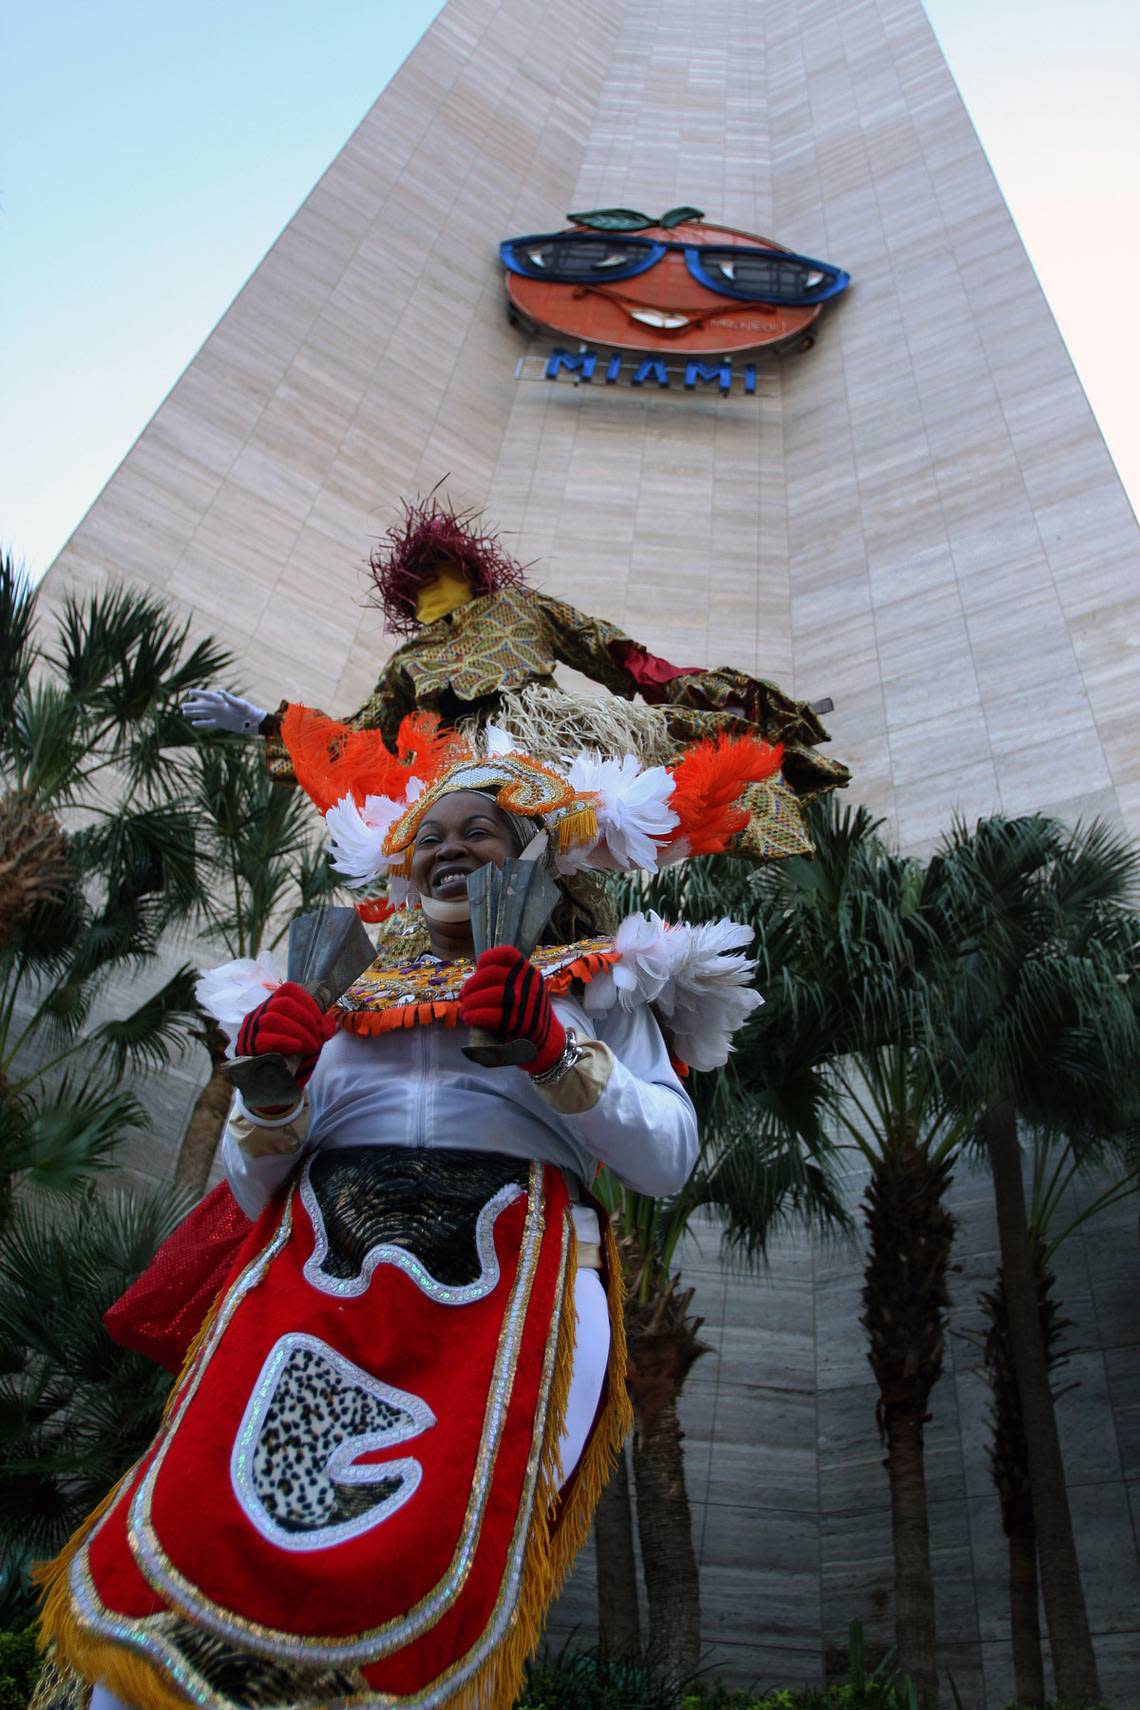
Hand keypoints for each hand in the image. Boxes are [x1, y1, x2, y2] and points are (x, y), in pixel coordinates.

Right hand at [182, 688, 267, 734]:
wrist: (256, 722)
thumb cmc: (250, 711)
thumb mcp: (241, 705)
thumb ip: (231, 699)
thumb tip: (221, 691)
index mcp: (223, 702)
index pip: (208, 696)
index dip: (199, 694)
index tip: (190, 692)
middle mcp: (220, 708)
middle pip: (203, 706)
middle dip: (193, 706)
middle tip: (182, 706)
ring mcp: (220, 716)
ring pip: (204, 714)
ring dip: (195, 713)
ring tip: (184, 712)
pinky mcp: (222, 724)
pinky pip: (209, 723)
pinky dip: (202, 723)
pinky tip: (193, 723)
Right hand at [235, 982, 336, 1086]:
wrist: (276, 1087)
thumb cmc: (292, 1058)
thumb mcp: (309, 1039)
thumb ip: (319, 1029)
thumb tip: (328, 1021)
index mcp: (273, 1007)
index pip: (288, 990)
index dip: (308, 1002)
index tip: (320, 1021)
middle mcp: (258, 1014)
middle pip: (282, 1003)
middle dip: (306, 1019)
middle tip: (318, 1038)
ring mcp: (250, 1031)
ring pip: (272, 1019)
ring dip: (299, 1032)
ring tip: (312, 1046)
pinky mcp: (248, 1048)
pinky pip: (265, 1039)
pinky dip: (286, 1041)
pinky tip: (298, 1048)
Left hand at [458, 946, 565, 1075]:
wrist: (549, 1041)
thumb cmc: (530, 1014)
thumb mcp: (527, 990)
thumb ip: (508, 981)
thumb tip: (473, 981)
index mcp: (528, 972)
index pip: (507, 954)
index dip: (488, 958)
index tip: (478, 968)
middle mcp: (528, 983)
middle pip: (491, 974)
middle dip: (471, 985)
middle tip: (464, 997)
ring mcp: (524, 1002)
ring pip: (488, 995)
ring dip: (470, 1003)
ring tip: (465, 1010)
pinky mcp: (518, 1022)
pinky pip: (490, 1015)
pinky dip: (475, 1016)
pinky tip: (470, 1018)